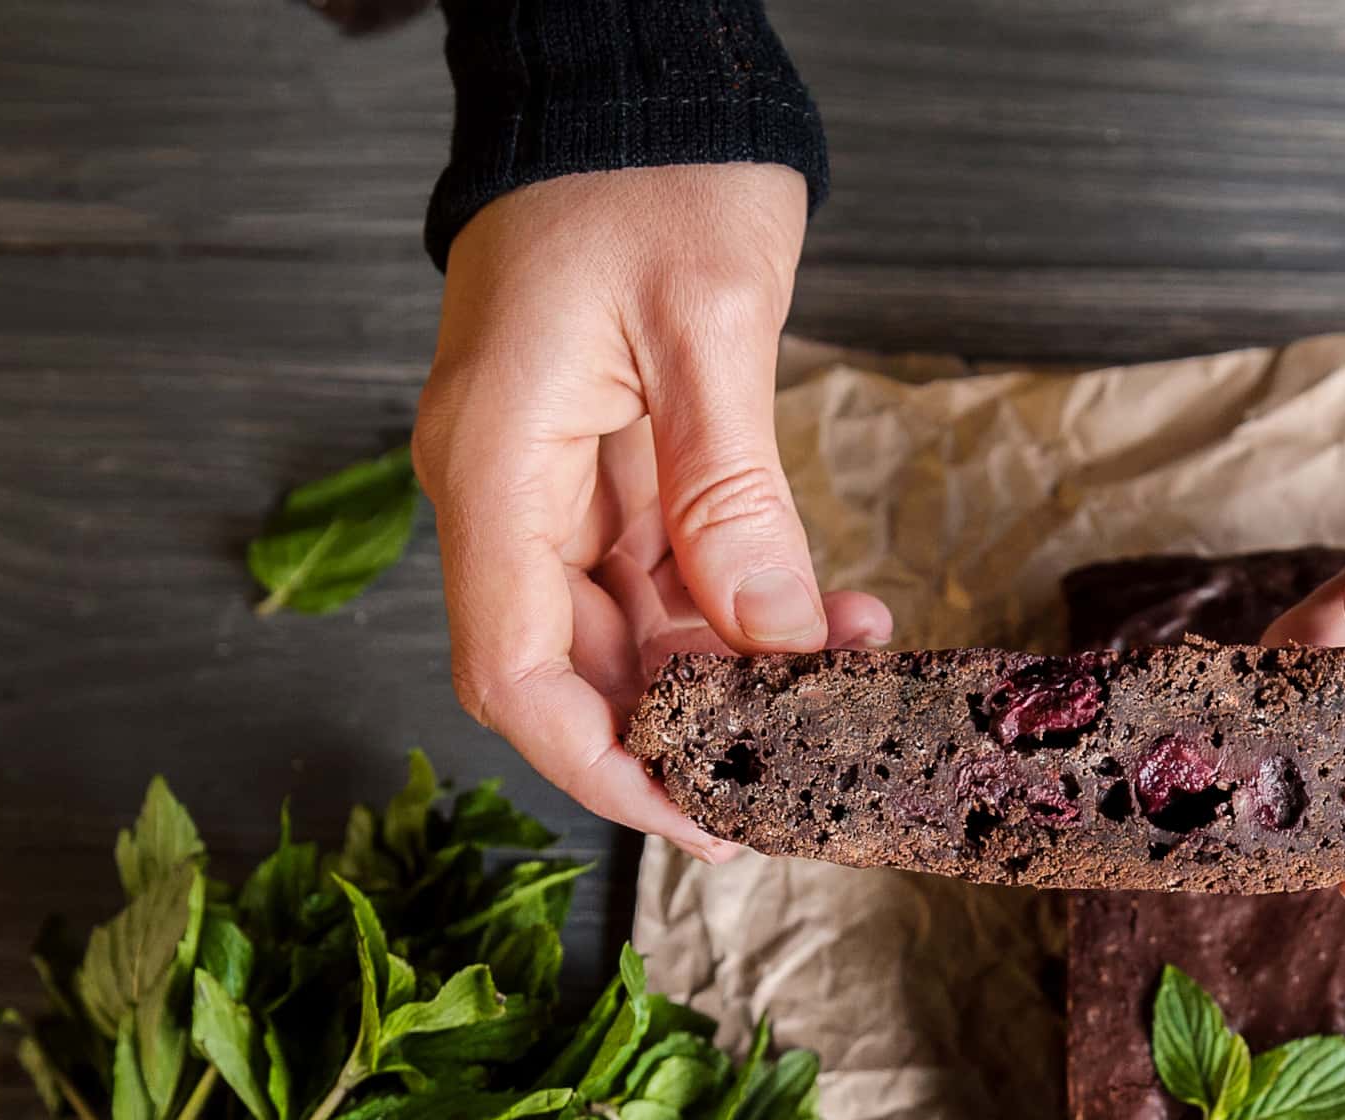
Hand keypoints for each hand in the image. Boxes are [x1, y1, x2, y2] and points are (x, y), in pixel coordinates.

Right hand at [415, 165, 889, 854]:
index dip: (604, 768)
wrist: (629, 70)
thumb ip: (730, 498)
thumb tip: (768, 641)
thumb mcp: (706, 328)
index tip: (702, 820)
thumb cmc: (651, 165)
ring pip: (630, 633)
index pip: (515, 675)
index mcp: (494, 463)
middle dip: (691, 733)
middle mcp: (503, 487)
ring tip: (850, 678)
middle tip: (811, 770)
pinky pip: (661, 575)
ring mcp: (549, 477)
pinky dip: (739, 612)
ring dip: (735, 674)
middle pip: (572, 671)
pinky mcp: (601, 463)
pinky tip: (828, 622)